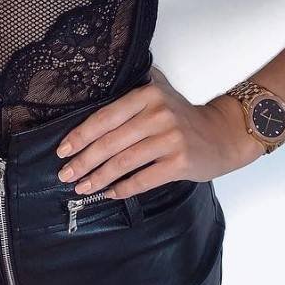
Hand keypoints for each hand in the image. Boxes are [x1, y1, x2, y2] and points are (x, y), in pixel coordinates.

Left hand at [54, 65, 261, 198]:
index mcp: (147, 94)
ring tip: (82, 187)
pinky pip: (144, 179)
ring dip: (99, 177)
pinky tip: (110, 193)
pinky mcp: (180, 162)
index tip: (63, 149)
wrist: (221, 134)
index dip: (81, 135)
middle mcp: (158, 114)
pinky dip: (123, 188)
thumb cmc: (182, 117)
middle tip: (66, 174)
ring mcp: (170, 139)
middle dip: (84, 160)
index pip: (105, 116)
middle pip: (111, 141)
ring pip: (124, 162)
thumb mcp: (159, 92)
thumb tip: (91, 97)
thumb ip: (131, 91)